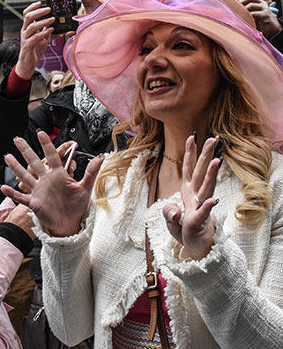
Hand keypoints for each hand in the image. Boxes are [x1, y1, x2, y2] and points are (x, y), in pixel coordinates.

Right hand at [1, 132, 102, 236]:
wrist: (69, 223)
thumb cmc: (76, 205)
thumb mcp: (85, 188)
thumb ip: (90, 173)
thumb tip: (100, 158)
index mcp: (58, 174)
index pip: (52, 156)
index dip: (47, 144)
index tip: (41, 133)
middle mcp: (46, 180)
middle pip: (34, 162)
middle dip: (26, 150)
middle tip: (17, 139)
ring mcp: (39, 190)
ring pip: (26, 176)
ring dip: (16, 167)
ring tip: (7, 157)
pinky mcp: (34, 202)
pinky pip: (22, 197)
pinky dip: (13, 193)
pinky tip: (4, 187)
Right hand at [14, 2, 53, 79]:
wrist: (28, 64)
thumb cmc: (34, 50)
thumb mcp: (42, 38)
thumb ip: (45, 29)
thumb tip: (53, 22)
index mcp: (27, 28)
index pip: (26, 14)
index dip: (32, 7)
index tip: (41, 2)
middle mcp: (24, 31)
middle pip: (28, 17)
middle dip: (39, 12)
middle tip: (49, 9)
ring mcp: (25, 38)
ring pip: (31, 26)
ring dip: (43, 22)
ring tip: (52, 20)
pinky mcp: (27, 46)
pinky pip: (34, 37)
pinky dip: (43, 33)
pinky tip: (50, 30)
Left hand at [162, 136, 220, 259]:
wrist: (195, 248)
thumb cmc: (185, 230)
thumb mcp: (170, 219)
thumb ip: (168, 211)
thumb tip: (174, 209)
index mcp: (188, 191)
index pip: (189, 168)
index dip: (190, 153)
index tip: (193, 136)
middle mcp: (196, 196)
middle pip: (200, 172)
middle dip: (206, 155)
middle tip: (214, 139)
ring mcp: (199, 208)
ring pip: (205, 188)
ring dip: (210, 175)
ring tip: (216, 160)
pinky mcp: (198, 222)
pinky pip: (202, 213)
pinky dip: (207, 207)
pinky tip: (213, 200)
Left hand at [235, 0, 281, 38]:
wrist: (273, 29)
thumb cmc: (260, 22)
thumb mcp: (253, 15)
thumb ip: (246, 11)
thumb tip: (233, 9)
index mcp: (258, 3)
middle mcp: (261, 4)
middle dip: (241, 1)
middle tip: (234, 7)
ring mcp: (264, 9)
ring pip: (251, 5)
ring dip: (242, 9)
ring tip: (237, 14)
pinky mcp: (265, 15)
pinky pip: (254, 14)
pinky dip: (248, 16)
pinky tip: (244, 19)